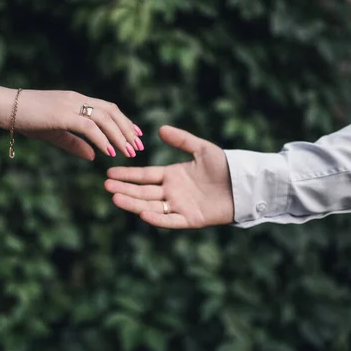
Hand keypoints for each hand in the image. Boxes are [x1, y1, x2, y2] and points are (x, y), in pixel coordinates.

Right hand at [2, 89, 144, 159]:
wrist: (6, 108)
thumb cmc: (26, 120)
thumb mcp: (55, 133)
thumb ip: (75, 144)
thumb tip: (94, 157)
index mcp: (77, 100)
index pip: (108, 108)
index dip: (124, 122)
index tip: (136, 135)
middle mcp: (77, 99)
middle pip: (112, 112)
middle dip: (127, 129)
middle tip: (139, 147)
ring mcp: (71, 105)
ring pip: (105, 119)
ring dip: (119, 136)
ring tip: (129, 153)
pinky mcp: (63, 114)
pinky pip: (89, 127)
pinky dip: (102, 140)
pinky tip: (110, 152)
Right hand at [105, 125, 234, 228]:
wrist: (244, 185)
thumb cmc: (225, 166)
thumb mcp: (202, 149)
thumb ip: (182, 140)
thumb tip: (160, 129)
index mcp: (172, 175)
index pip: (145, 176)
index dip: (128, 175)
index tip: (110, 173)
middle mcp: (172, 192)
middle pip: (143, 192)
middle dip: (124, 189)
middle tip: (106, 187)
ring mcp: (180, 206)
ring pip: (151, 206)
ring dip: (133, 203)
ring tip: (115, 198)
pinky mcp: (190, 219)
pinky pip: (171, 220)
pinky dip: (157, 218)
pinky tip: (142, 214)